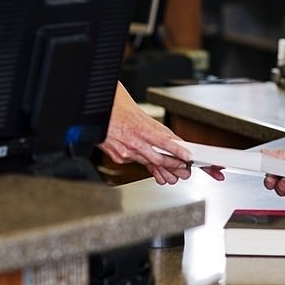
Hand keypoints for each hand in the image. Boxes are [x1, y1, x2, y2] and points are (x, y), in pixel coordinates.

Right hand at [98, 84, 224, 184]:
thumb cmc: (117, 109)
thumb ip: (157, 129)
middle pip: (158, 159)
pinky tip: (157, 172)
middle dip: (174, 167)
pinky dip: (148, 167)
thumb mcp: (141, 114)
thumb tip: (172, 139)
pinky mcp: (119, 158)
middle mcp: (133, 142)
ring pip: (148, 164)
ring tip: (174, 175)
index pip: (164, 142)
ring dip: (163, 170)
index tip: (188, 156)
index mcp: (140, 129)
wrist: (95, 114)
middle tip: (185, 171)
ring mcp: (125, 152)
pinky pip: (137, 163)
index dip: (178, 151)